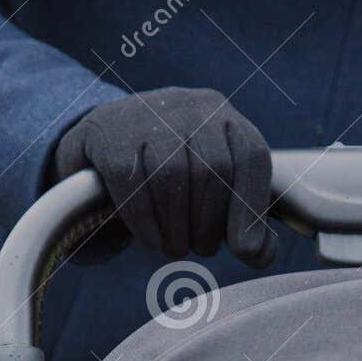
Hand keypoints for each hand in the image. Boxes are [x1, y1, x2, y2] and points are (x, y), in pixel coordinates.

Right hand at [53, 88, 277, 267]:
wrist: (102, 146)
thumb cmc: (172, 180)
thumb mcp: (213, 196)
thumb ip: (244, 224)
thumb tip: (259, 254)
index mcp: (226, 118)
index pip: (252, 158)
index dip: (251, 210)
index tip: (243, 251)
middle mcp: (191, 106)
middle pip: (213, 171)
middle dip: (208, 225)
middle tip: (199, 247)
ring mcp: (147, 113)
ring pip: (171, 177)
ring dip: (176, 228)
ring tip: (175, 247)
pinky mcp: (110, 131)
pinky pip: (133, 183)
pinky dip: (146, 223)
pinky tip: (152, 240)